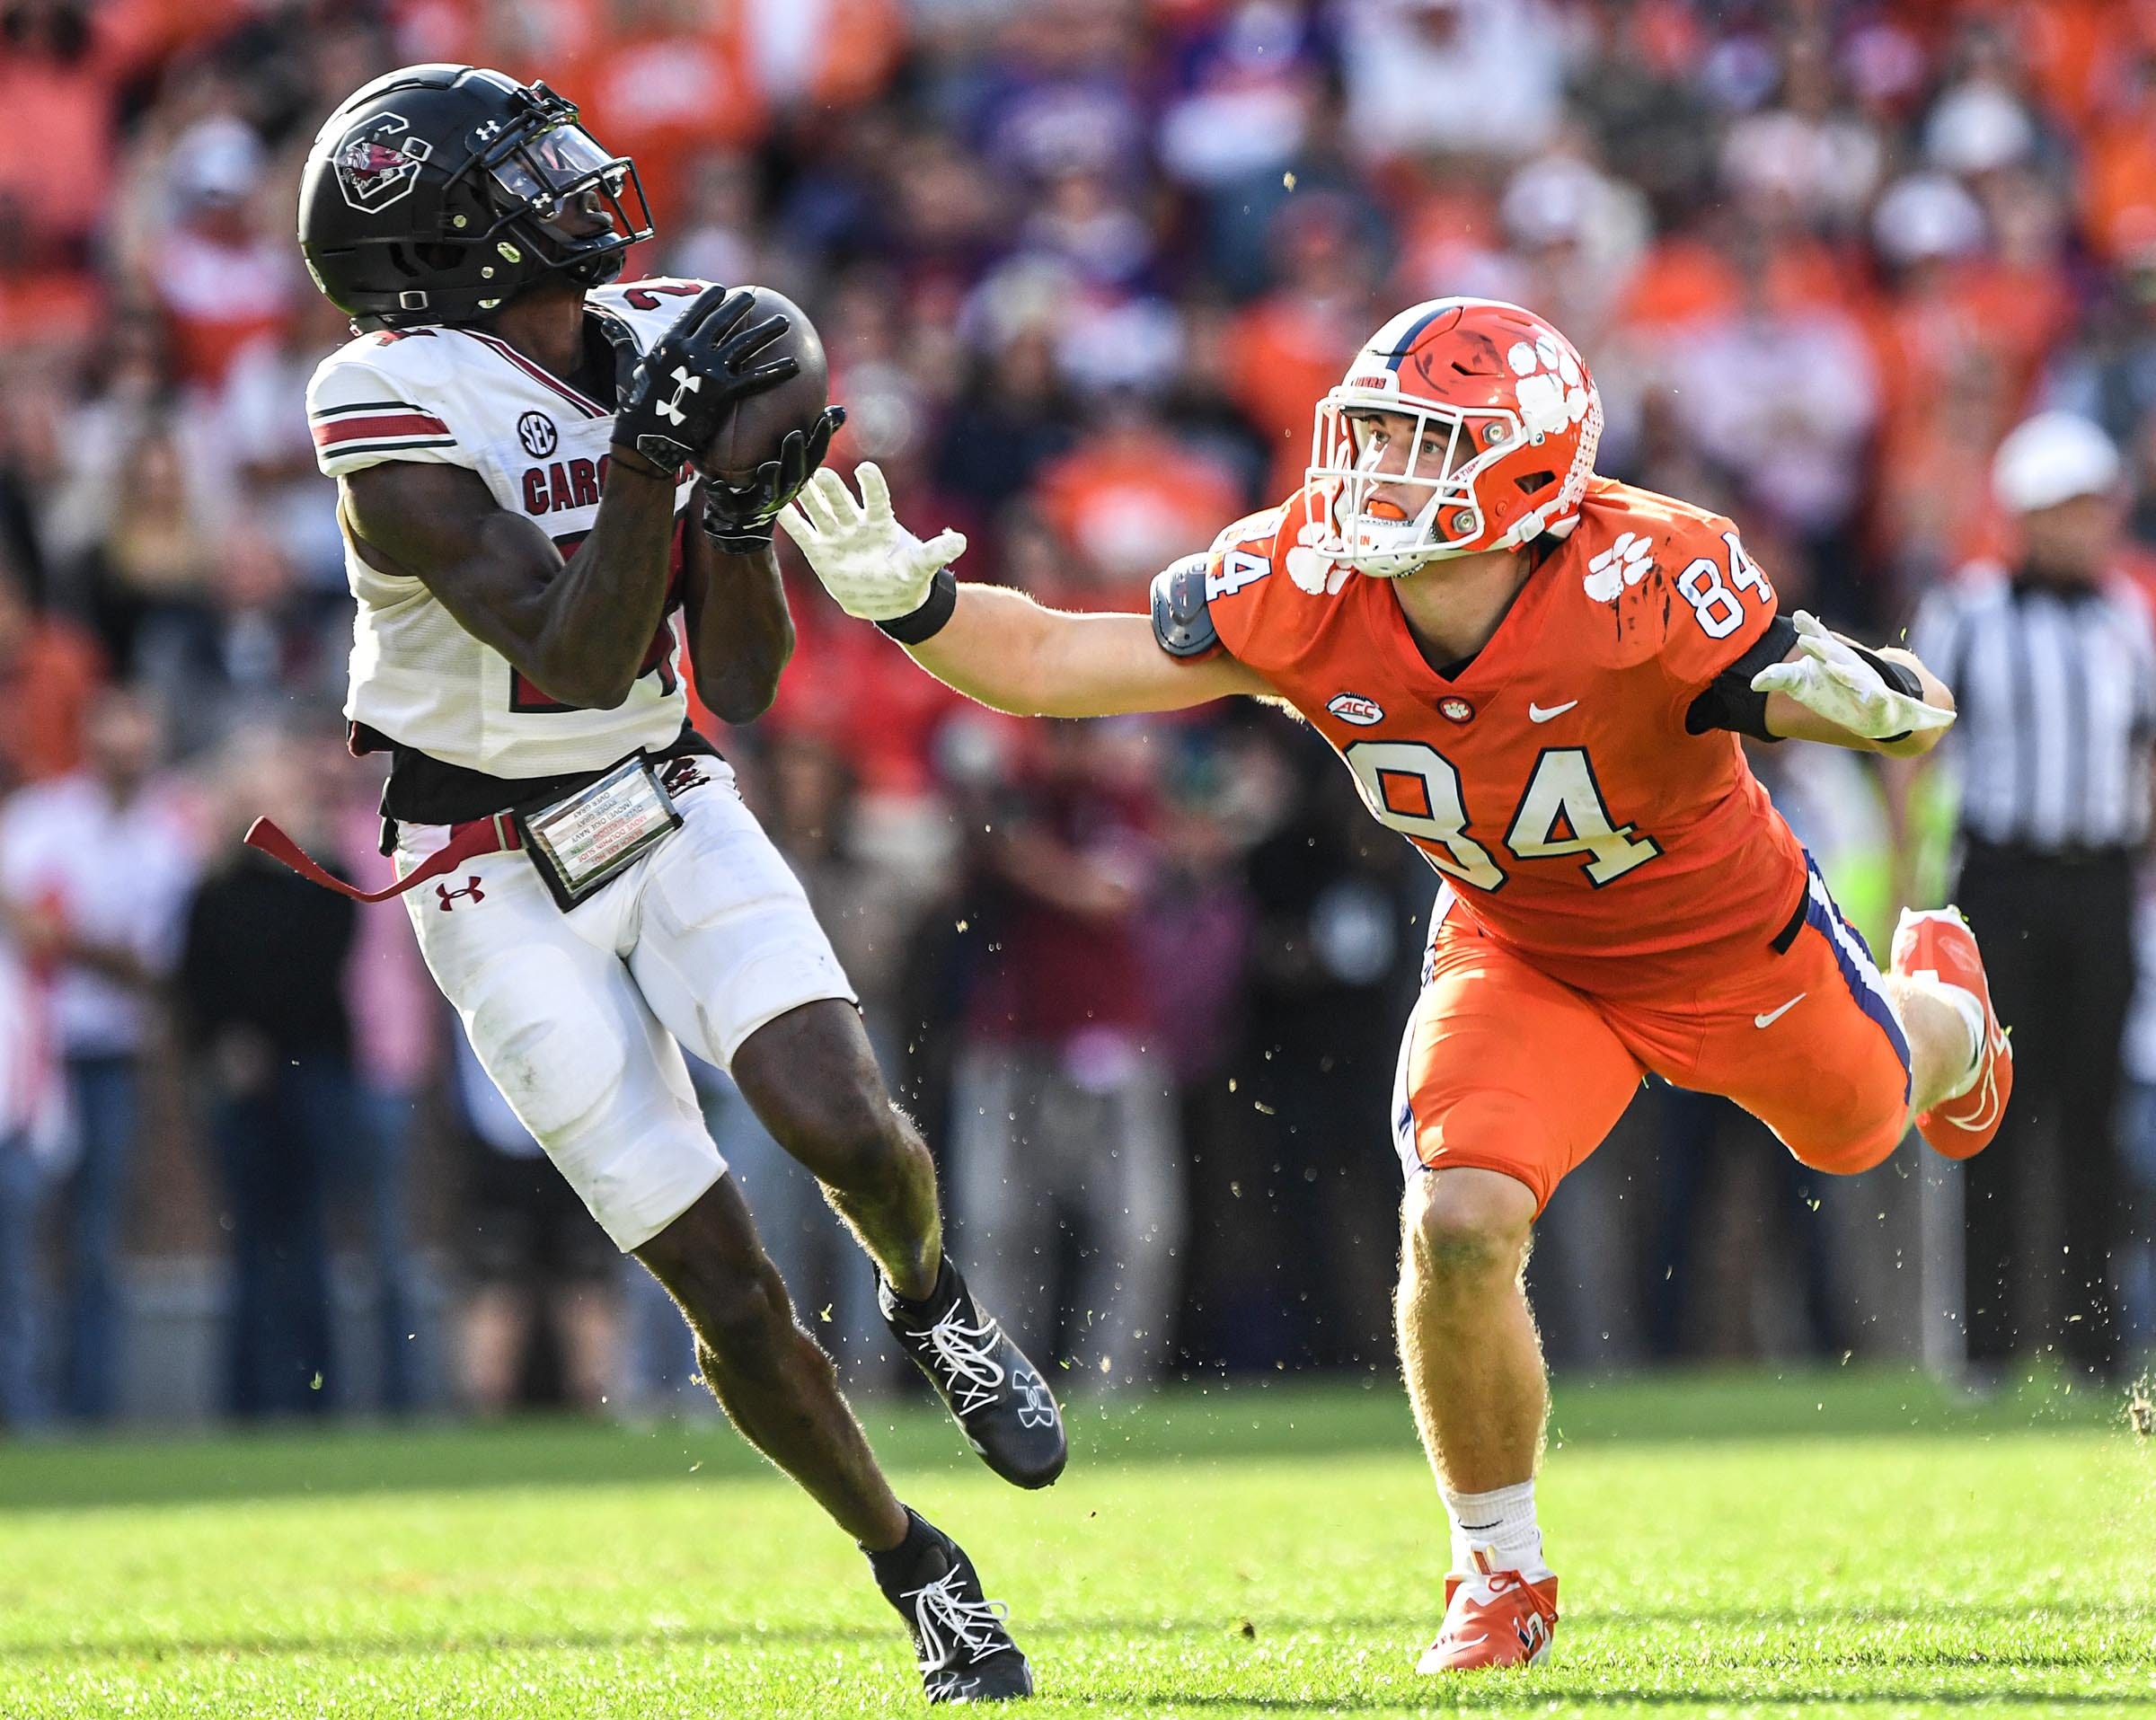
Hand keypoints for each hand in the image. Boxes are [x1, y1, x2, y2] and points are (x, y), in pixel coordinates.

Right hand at [608, 285, 797, 474]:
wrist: (646, 440)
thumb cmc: (635, 406)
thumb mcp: (627, 367)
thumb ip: (622, 342)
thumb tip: (606, 323)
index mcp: (669, 341)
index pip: (695, 312)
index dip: (711, 299)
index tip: (723, 291)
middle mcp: (691, 349)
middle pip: (722, 321)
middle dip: (740, 307)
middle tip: (754, 299)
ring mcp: (708, 369)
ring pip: (744, 343)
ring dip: (767, 332)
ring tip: (784, 324)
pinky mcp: (722, 392)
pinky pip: (755, 378)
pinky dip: (777, 372)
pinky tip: (795, 367)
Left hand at [701, 405, 844, 551]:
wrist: (739, 518)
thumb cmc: (764, 476)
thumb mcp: (788, 456)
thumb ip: (808, 433)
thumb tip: (839, 410)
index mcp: (796, 475)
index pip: (815, 457)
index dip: (821, 439)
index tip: (825, 418)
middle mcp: (783, 490)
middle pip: (795, 476)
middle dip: (796, 457)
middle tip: (794, 436)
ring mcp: (760, 503)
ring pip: (768, 493)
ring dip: (770, 479)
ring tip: (770, 465)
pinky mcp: (735, 511)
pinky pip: (728, 504)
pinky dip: (721, 495)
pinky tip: (713, 484)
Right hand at [776, 462, 966, 621]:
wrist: (888, 600)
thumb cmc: (907, 578)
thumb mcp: (923, 565)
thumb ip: (937, 552)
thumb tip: (961, 541)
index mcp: (881, 524)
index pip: (877, 499)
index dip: (872, 485)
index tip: (866, 469)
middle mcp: (856, 524)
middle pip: (842, 501)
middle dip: (832, 487)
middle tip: (821, 472)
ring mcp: (836, 536)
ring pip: (819, 511)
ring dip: (809, 497)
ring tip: (795, 479)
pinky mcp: (820, 551)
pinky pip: (802, 532)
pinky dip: (791, 520)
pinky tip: (777, 505)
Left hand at [1750, 611, 1954, 740]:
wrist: (1876, 714)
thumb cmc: (1835, 692)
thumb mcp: (1804, 684)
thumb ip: (1780, 677)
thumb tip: (1753, 681)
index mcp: (1830, 660)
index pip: (1818, 643)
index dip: (1809, 631)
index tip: (1799, 616)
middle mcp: (1847, 668)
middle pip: (1833, 656)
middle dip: (1820, 648)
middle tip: (1805, 640)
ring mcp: (1864, 684)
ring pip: (1855, 677)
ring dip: (1846, 673)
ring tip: (1833, 668)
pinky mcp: (1879, 703)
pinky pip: (1878, 699)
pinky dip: (1876, 697)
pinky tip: (1874, 695)